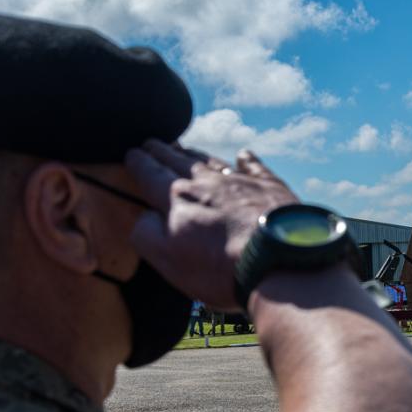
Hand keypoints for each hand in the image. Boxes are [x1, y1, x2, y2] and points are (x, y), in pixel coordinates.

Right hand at [125, 140, 296, 310]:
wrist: (280, 262)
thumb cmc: (221, 268)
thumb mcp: (168, 260)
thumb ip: (147, 234)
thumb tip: (145, 215)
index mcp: (177, 199)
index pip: (150, 174)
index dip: (139, 163)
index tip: (132, 153)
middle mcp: (207, 183)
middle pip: (178, 162)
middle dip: (162, 152)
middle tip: (152, 143)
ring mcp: (241, 183)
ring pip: (211, 162)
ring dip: (194, 155)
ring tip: (184, 149)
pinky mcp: (271, 188)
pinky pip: (255, 167)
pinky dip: (247, 161)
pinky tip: (243, 156)